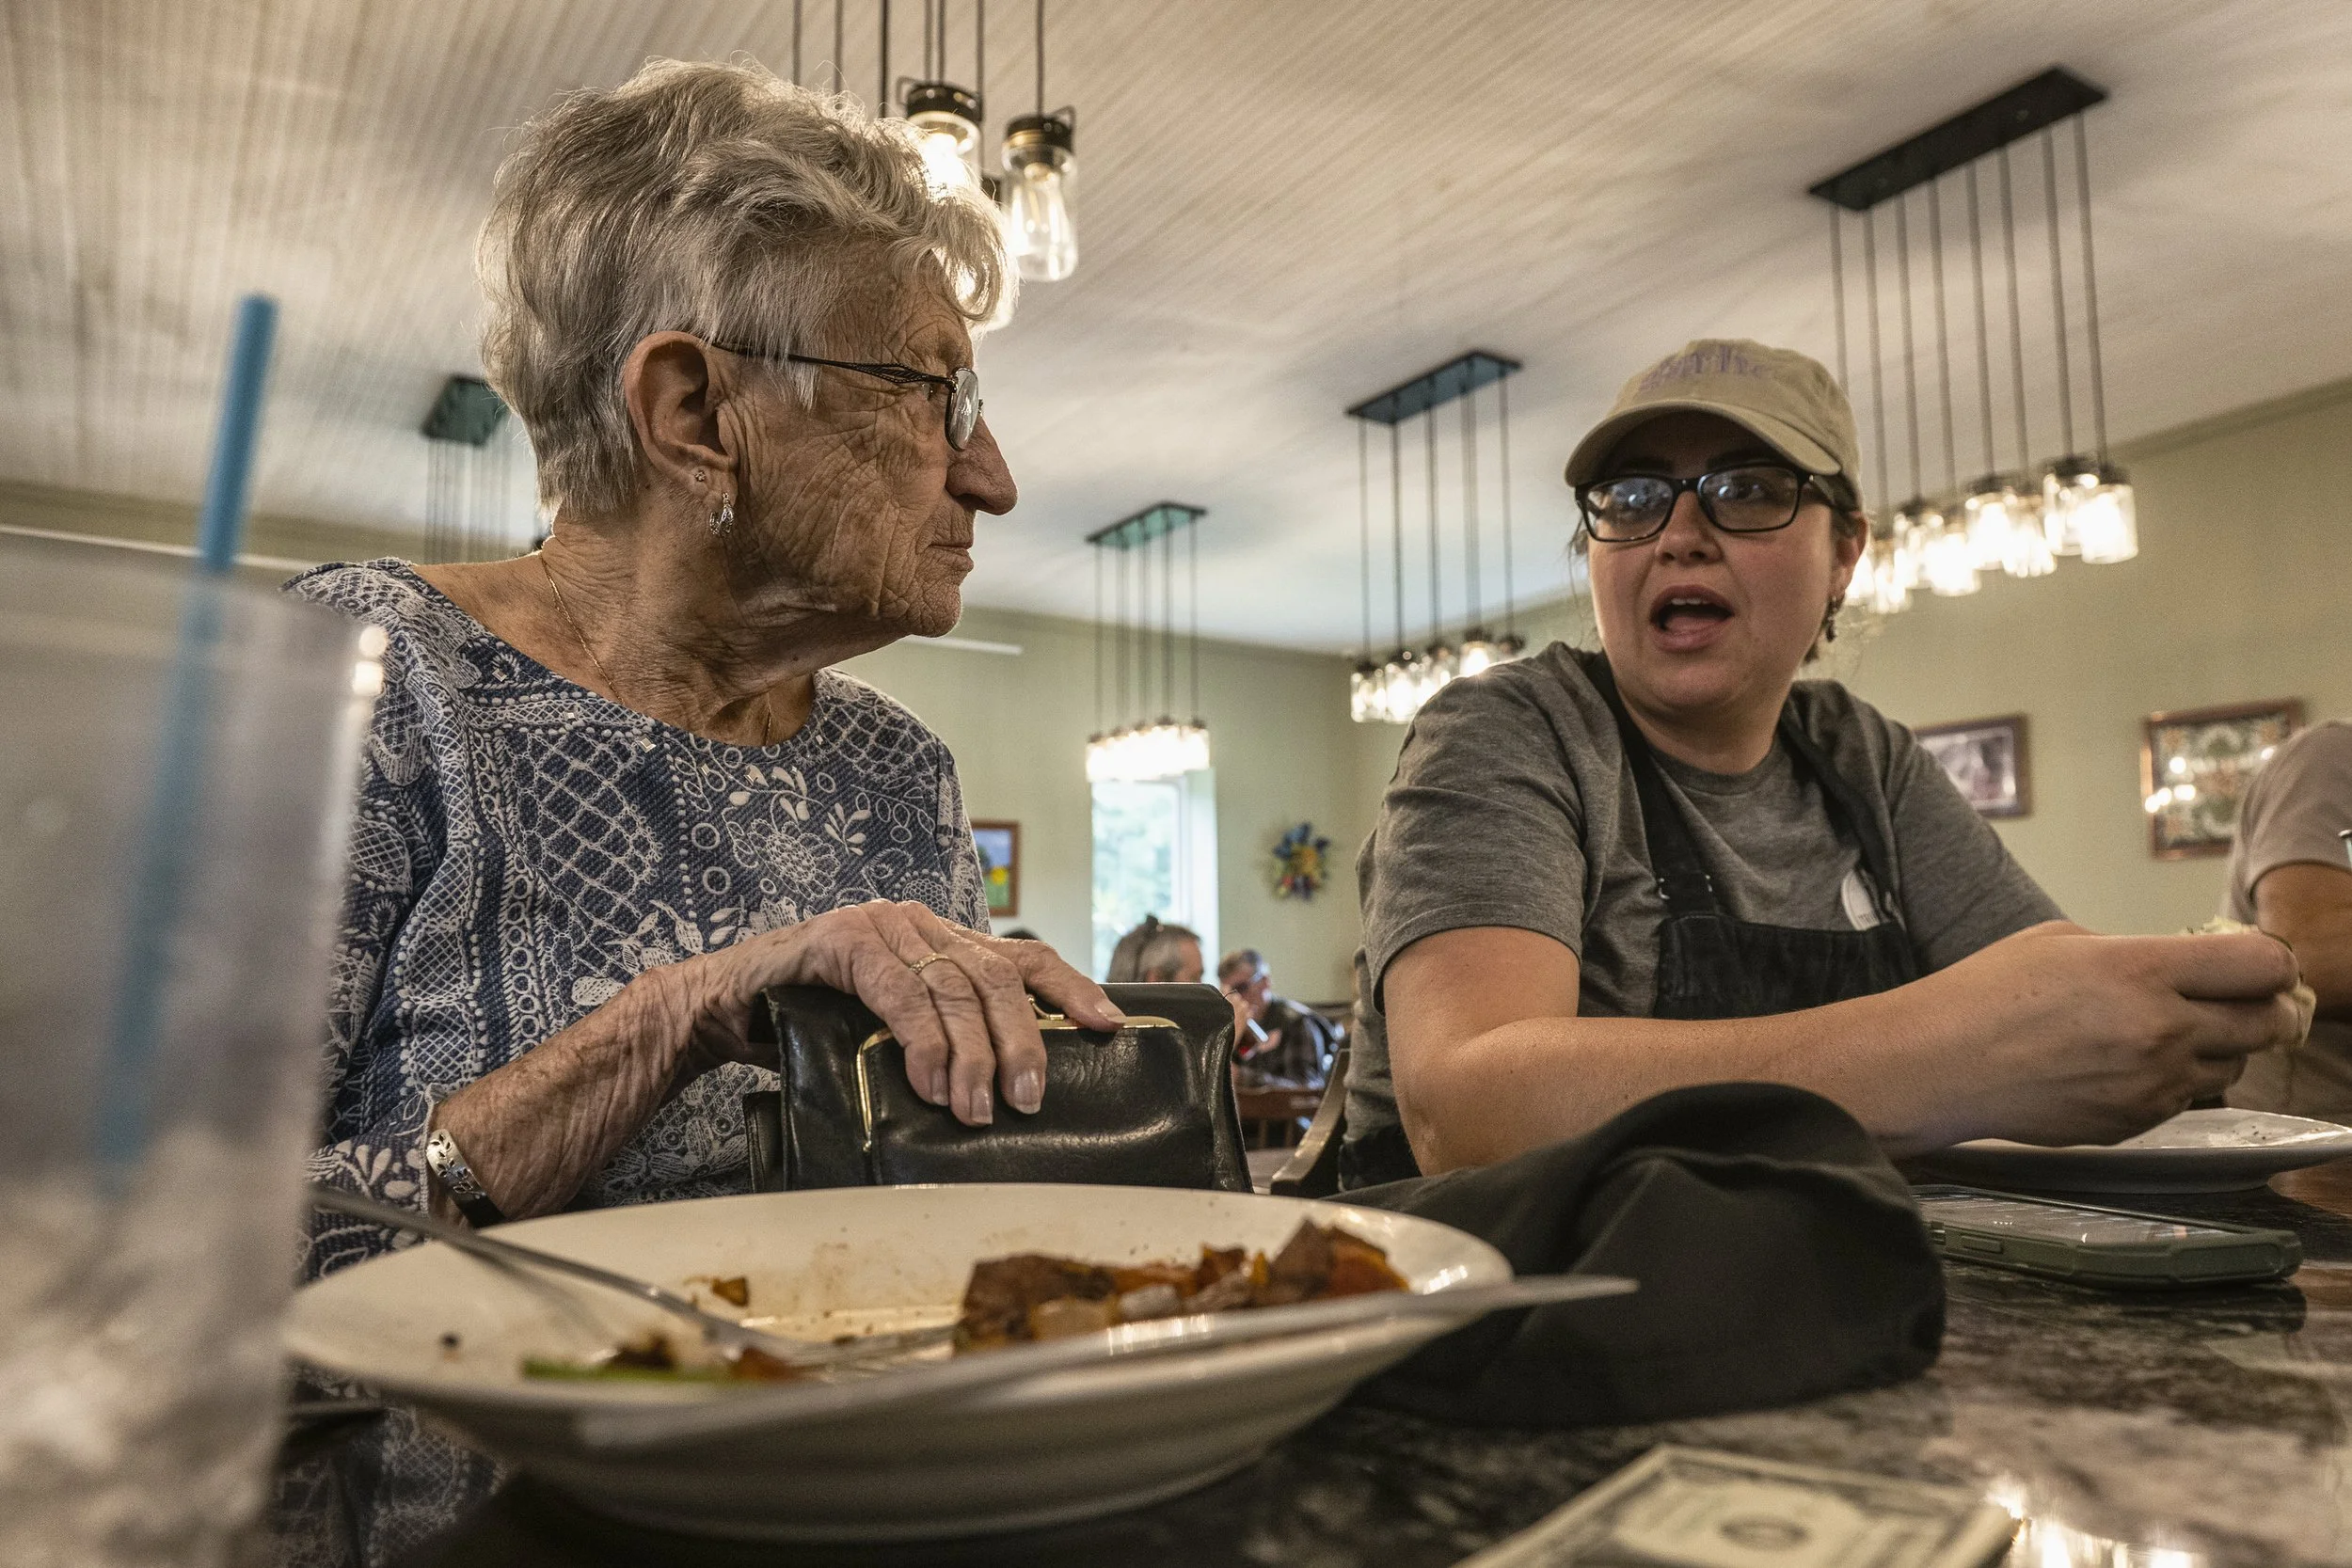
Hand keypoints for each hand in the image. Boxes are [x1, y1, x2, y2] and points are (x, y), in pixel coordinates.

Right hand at [671, 901, 1123, 1125]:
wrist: (720, 1005)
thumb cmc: (807, 1024)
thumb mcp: (889, 1034)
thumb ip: (939, 1043)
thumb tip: (998, 1099)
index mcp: (942, 941)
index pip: (1024, 957)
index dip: (1071, 989)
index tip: (1109, 1026)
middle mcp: (920, 923)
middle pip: (997, 978)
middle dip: (1022, 1040)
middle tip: (1029, 1097)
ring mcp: (882, 925)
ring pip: (954, 987)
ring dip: (972, 1054)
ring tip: (978, 1107)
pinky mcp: (843, 941)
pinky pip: (899, 991)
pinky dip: (922, 1039)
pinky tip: (930, 1080)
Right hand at [1908, 921, 2303, 1146]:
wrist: (1939, 1066)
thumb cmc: (1985, 994)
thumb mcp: (2061, 939)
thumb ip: (2134, 951)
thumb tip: (2180, 966)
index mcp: (2141, 970)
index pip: (2262, 966)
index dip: (2269, 964)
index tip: (2253, 966)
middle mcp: (2161, 1030)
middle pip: (2267, 1023)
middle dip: (2260, 1009)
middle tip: (2235, 1001)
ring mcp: (2152, 1084)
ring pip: (2232, 1067)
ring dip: (2215, 1047)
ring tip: (2165, 1033)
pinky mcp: (2136, 1122)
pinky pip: (2185, 1098)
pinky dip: (2171, 1080)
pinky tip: (2123, 1063)